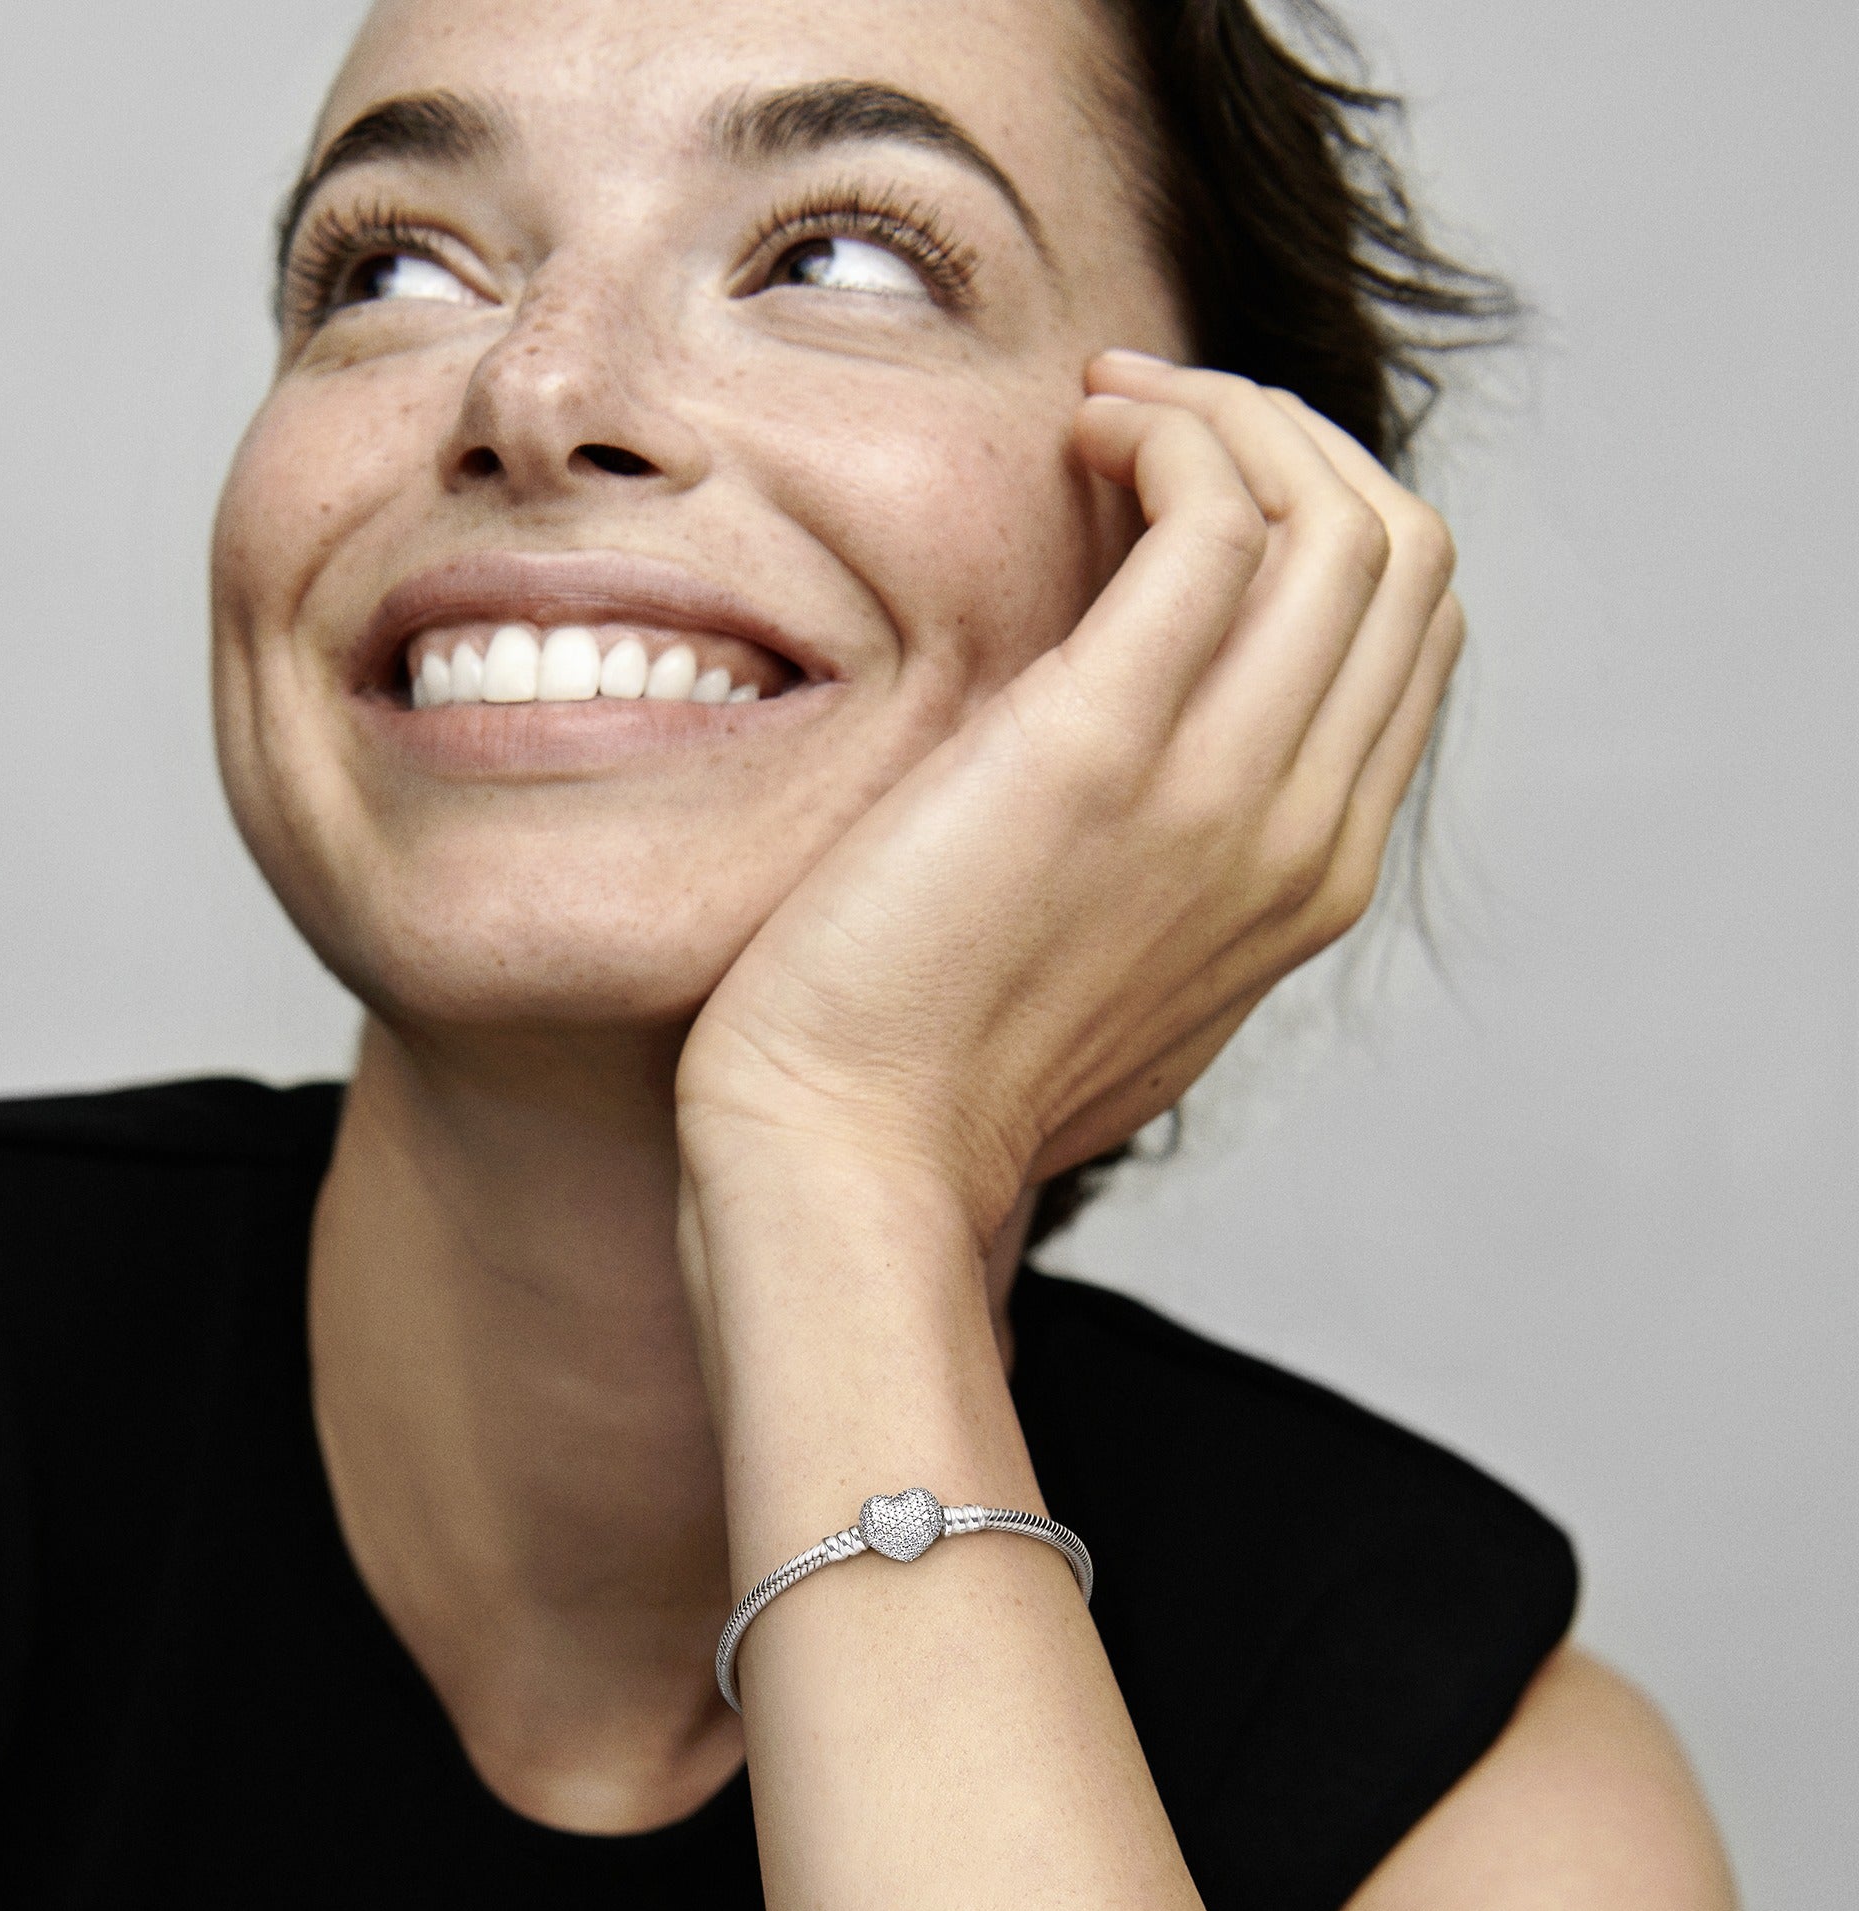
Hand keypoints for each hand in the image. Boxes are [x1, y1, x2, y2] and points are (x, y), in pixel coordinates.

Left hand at [677, 352, 1463, 1246]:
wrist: (851, 1150)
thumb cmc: (943, 1065)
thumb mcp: (1118, 960)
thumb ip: (1182, 853)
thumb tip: (1157, 722)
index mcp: (1315, 881)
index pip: (1407, 640)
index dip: (1323, 522)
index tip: (1194, 485)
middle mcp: (1306, 832)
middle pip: (1401, 558)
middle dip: (1293, 442)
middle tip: (1154, 419)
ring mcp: (1226, 790)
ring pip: (1339, 517)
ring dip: (1230, 414)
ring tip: (1110, 412)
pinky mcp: (1108, 747)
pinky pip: (1219, 517)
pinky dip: (1170, 435)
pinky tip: (1080, 439)